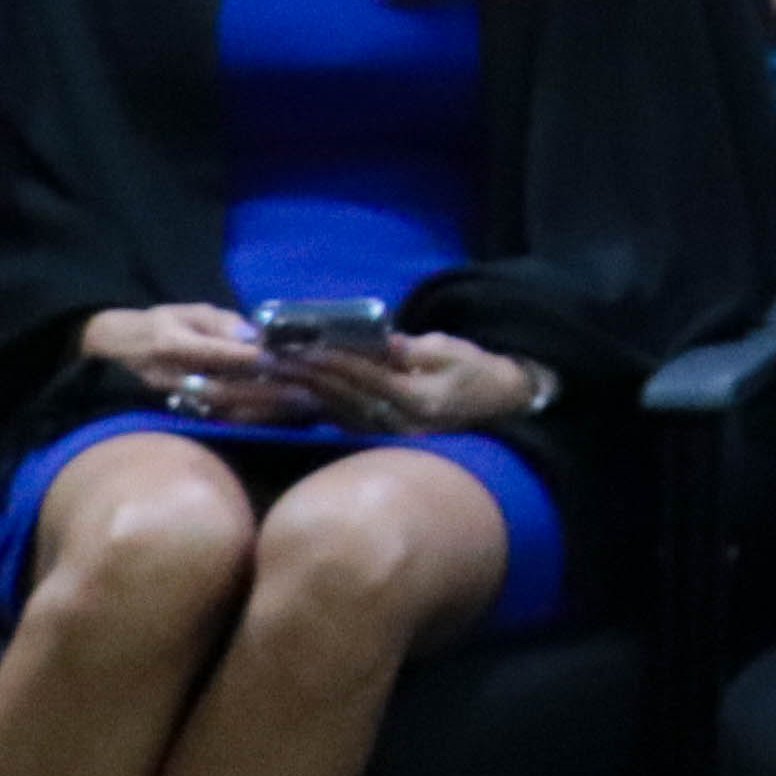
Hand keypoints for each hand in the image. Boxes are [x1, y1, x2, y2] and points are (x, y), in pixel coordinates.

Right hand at [82, 303, 310, 427]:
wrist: (117, 348)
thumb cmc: (158, 323)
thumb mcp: (187, 311)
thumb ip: (220, 322)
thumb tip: (252, 335)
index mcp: (169, 345)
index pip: (209, 353)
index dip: (242, 357)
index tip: (275, 356)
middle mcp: (170, 376)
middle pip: (219, 389)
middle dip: (261, 391)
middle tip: (299, 388)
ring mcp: (174, 397)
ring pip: (221, 408)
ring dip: (260, 407)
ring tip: (297, 403)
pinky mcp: (181, 408)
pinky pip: (218, 416)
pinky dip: (248, 416)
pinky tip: (278, 413)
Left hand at [289, 329, 542, 436]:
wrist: (497, 403)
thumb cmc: (476, 371)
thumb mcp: (452, 351)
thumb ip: (413, 349)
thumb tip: (381, 341)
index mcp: (421, 400)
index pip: (370, 378)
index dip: (338, 362)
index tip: (307, 347)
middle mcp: (401, 423)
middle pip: (347, 398)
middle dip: (311, 377)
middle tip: (278, 359)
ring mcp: (390, 433)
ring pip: (340, 413)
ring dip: (308, 393)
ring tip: (279, 375)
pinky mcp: (382, 435)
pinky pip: (345, 421)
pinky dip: (319, 407)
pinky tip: (297, 394)